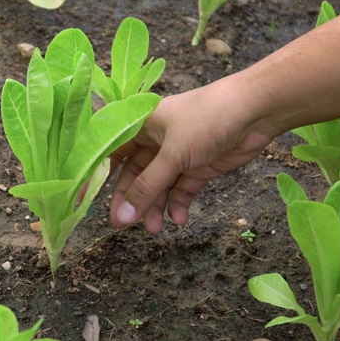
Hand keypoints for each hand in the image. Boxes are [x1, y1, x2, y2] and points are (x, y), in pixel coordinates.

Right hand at [108, 79, 274, 232]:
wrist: (255, 112)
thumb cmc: (206, 120)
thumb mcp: (172, 154)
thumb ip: (147, 187)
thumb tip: (121, 217)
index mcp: (139, 125)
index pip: (109, 152)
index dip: (96, 175)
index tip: (83, 200)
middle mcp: (153, 140)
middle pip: (133, 174)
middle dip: (130, 199)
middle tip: (122, 224)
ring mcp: (176, 155)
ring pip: (157, 186)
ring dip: (155, 206)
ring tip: (155, 228)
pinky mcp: (196, 167)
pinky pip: (180, 189)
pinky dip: (178, 204)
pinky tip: (179, 219)